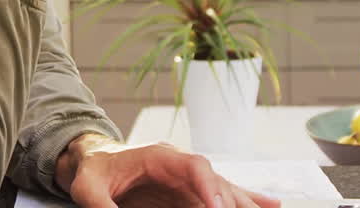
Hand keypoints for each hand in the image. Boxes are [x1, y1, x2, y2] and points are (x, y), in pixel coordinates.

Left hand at [61, 137, 280, 207]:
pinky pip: (223, 197)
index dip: (209, 186)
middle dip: (235, 202)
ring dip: (244, 204)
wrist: (95, 161)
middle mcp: (181, 165)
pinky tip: (271, 204)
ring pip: (226, 191)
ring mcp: (189, 180)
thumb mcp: (88, 188)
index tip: (218, 207)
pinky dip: (247, 200)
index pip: (193, 165)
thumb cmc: (93, 171)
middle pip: (217, 181)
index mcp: (159, 157)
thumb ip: (102, 205)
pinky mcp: (191, 193)